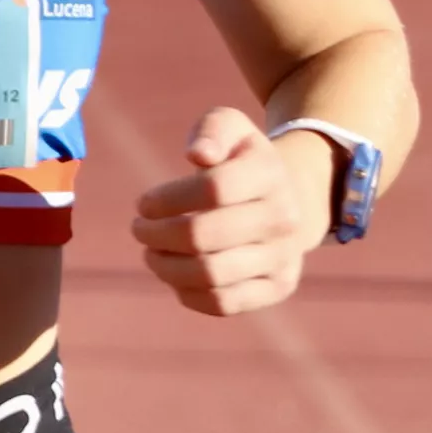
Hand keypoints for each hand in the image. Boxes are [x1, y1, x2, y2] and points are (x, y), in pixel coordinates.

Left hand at [131, 108, 324, 314]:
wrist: (292, 200)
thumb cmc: (242, 161)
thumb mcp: (231, 129)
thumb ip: (212, 130)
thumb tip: (199, 154)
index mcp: (269, 174)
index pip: (212, 189)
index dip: (166, 199)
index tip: (143, 204)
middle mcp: (284, 218)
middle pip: (203, 236)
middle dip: (155, 235)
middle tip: (139, 229)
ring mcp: (284, 256)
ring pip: (209, 274)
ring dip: (164, 266)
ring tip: (151, 252)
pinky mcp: (278, 287)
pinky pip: (222, 303)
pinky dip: (186, 292)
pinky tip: (174, 274)